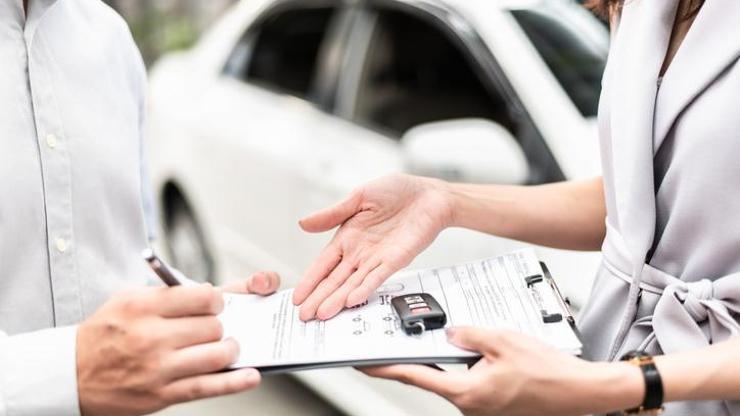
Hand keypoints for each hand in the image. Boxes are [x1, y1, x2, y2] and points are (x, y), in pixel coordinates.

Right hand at [77, 271, 279, 415]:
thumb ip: (171, 294)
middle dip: (221, 326)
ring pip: (217, 355)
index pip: (202, 296)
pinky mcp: (162, 394)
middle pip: (213, 326)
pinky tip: (250, 376)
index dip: (217, 300)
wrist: (70, 374)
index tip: (216, 304)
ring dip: (229, 350)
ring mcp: (158, 367)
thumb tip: (217, 291)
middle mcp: (151, 336)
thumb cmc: (106, 333)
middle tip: (213, 329)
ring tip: (225, 348)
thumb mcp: (131, 300)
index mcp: (144, 306)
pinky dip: (234, 382)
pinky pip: (207, 387)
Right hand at [294, 174, 453, 319]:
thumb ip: (333, 213)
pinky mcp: (396, 260)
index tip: (297, 298)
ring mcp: (376, 259)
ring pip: (352, 283)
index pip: (323, 264)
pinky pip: (377, 277)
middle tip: (304, 317)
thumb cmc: (397, 191)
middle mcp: (359, 252)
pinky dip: (364, 288)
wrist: (430, 195)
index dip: (310, 280)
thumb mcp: (359, 197)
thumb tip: (303, 223)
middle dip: (318, 298)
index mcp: (347, 237)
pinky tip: (352, 300)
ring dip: (337, 299)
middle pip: (334, 280)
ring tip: (322, 314)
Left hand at [361, 328, 643, 415]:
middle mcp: (469, 404)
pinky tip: (478, 348)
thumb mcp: (503, 341)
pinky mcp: (493, 402)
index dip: (385, 367)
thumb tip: (449, 332)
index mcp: (466, 393)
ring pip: (454, 377)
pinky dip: (467, 363)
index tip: (363, 361)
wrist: (581, 393)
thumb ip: (469, 335)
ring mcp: (481, 406)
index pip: (414, 376)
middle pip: (433, 377)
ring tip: (454, 335)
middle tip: (400, 339)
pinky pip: (471, 379)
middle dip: (418, 357)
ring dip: (450, 358)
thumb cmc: (548, 372)